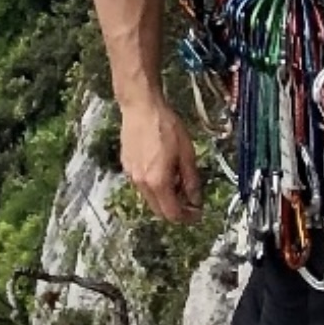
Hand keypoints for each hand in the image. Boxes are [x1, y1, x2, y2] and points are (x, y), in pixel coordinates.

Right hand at [119, 100, 202, 222]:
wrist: (141, 107)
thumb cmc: (166, 126)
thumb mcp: (187, 152)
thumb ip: (191, 179)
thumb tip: (196, 199)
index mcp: (158, 182)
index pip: (172, 213)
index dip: (187, 217)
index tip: (197, 212)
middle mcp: (141, 184)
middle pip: (159, 210)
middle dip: (176, 210)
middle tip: (190, 199)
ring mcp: (131, 176)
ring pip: (150, 198)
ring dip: (165, 197)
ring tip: (178, 180)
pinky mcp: (126, 166)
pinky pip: (142, 185)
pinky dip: (154, 185)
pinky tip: (163, 169)